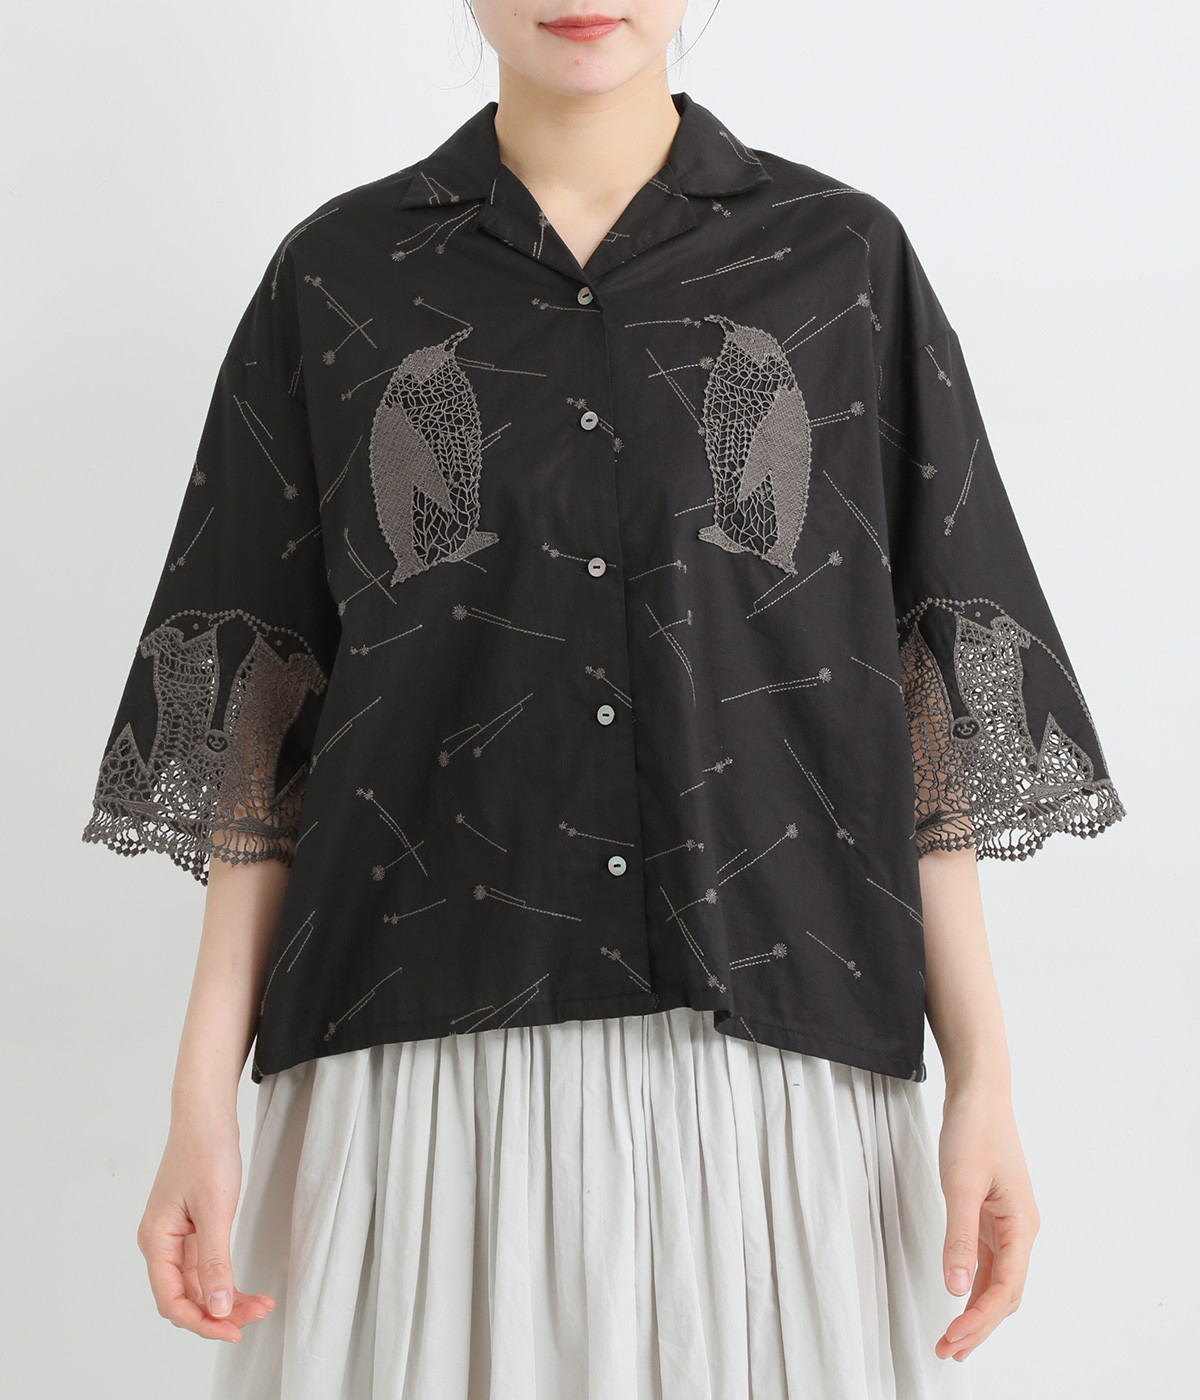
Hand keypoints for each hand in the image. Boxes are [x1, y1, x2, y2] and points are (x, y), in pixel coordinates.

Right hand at [136, 1100, 275, 1341]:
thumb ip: (215, 1261)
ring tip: (261, 1304)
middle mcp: (161, 1244)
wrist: (207, 1114)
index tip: (234, 1330)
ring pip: (199, 1285)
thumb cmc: (206, 1151)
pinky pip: (206, 1267)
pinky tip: (246, 1288)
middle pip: (186, 1297)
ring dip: (226, 1299)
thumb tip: (217, 1308)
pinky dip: (226, 1279)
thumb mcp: (215, 1207)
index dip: (201, 1322)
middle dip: (219, 1313)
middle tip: (257, 1315)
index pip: (171, 1301)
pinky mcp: (192, 1229)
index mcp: (156, 1241)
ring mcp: (176, 1238)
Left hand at [934, 1079, 1039, 1362]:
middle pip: (1005, 1293)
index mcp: (1021, 1225)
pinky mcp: (993, 1211)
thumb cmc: (975, 1130)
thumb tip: (954, 1287)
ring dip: (976, 1309)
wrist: (979, 1092)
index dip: (979, 1320)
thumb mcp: (960, 1184)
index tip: (952, 1340)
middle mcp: (1020, 1229)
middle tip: (949, 1351)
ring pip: (997, 1280)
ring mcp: (1008, 1221)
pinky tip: (959, 1296)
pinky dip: (973, 1282)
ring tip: (953, 1338)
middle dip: (979, 1326)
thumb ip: (959, 1237)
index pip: (1004, 1289)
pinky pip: (988, 1259)